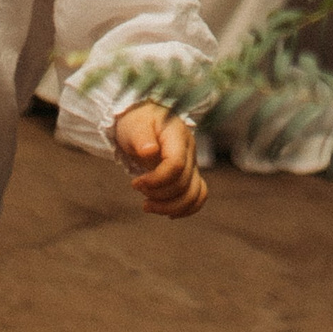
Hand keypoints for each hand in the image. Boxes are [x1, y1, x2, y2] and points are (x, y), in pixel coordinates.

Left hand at [114, 103, 207, 217]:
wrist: (144, 119)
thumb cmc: (138, 120)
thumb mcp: (134, 125)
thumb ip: (141, 137)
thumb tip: (149, 151)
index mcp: (178, 136)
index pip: (176, 165)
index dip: (156, 180)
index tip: (135, 183)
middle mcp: (190, 151)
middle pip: (183, 184)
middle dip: (157, 194)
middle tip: (136, 186)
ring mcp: (192, 164)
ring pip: (193, 195)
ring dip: (169, 206)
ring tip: (147, 205)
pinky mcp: (190, 175)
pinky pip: (198, 196)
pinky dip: (185, 209)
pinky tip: (167, 212)